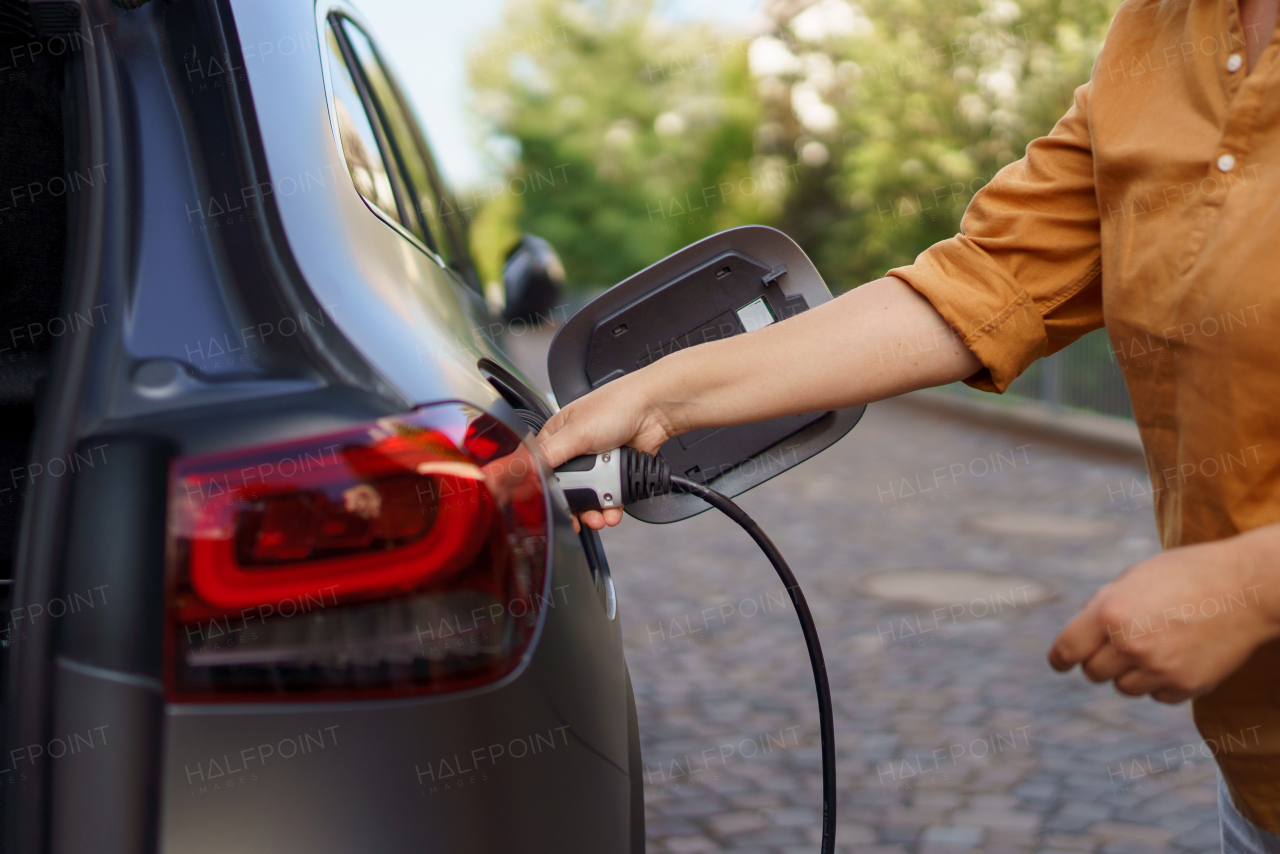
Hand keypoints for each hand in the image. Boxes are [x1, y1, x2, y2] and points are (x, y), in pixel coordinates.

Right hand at [536, 369, 680, 530]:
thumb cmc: (616, 406)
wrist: (654, 411)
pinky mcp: (617, 471)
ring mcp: (598, 462)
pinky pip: (611, 496)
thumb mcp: (575, 433)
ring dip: (594, 511)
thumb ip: (549, 456)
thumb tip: (524, 472)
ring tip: (600, 517)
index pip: (543, 469)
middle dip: (574, 507)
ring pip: (590, 496)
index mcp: (558, 436)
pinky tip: (613, 511)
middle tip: (578, 519)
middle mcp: (576, 450)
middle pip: (568, 489)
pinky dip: (612, 508)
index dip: (546, 491)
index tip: (551, 509)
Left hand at [1048, 526, 1279, 702]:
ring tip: (1155, 645)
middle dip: (1099, 660)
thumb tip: (1081, 637)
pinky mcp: (1185, 686)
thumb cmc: (1187, 575)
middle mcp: (1129, 645)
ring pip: (1123, 688)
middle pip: (1093, 673)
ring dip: (1130, 673)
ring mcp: (1158, 669)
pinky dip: (1160, 683)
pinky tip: (1179, 656)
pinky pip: (1157, 696)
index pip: (1067, 650)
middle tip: (1119, 645)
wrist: (1248, 588)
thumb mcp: (1134, 578)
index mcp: (1109, 613)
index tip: (1061, 663)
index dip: (1060, 659)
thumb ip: (1103, 606)